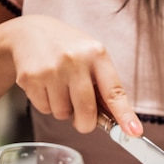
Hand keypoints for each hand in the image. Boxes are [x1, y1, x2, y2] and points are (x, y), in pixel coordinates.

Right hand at [7, 15, 141, 135]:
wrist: (29, 31)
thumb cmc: (68, 49)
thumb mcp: (92, 59)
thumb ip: (105, 88)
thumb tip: (120, 122)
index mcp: (96, 55)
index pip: (114, 92)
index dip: (125, 115)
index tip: (134, 132)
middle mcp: (74, 60)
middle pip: (86, 112)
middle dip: (85, 123)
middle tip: (83, 118)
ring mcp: (51, 69)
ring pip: (63, 114)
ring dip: (63, 110)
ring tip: (59, 88)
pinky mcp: (30, 78)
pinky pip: (44, 109)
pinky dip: (47, 104)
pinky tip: (45, 86)